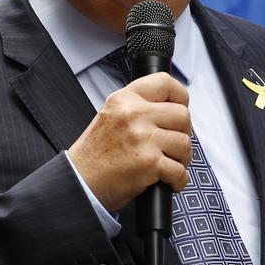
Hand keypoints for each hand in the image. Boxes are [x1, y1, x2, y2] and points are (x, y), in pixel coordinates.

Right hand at [68, 73, 191, 210]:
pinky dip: (179, 180)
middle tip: (175, 146)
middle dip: (184, 133)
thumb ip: (137, 108)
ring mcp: (143, 138)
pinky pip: (180, 170)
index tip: (182, 107)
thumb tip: (171, 110)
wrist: (79, 182)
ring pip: (185, 143)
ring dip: (182, 158)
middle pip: (182, 115)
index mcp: (125, 99)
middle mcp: (134, 114)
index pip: (165, 83)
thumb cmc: (95, 154)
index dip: (180, 96)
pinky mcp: (149, 162)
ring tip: (170, 165)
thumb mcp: (111, 116)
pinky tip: (170, 182)